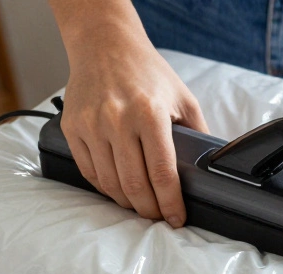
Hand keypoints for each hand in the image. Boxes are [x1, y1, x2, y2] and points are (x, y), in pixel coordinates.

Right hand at [57, 18, 206, 226]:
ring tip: (141, 206)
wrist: (104, 45)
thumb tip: (208, 169)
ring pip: (110, 184)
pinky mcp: (73, 129)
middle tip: (159, 217)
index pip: (161, 173)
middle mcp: (117, 120)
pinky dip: (106, 189)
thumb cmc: (147, 72)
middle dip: (150, 210)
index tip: (177, 219)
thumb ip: (198, 133)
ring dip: (127, 203)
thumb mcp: (183, 97)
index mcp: (149, 113)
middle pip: (135, 185)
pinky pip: (89, 172)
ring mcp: (91, 125)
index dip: (170, 203)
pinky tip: (119, 191)